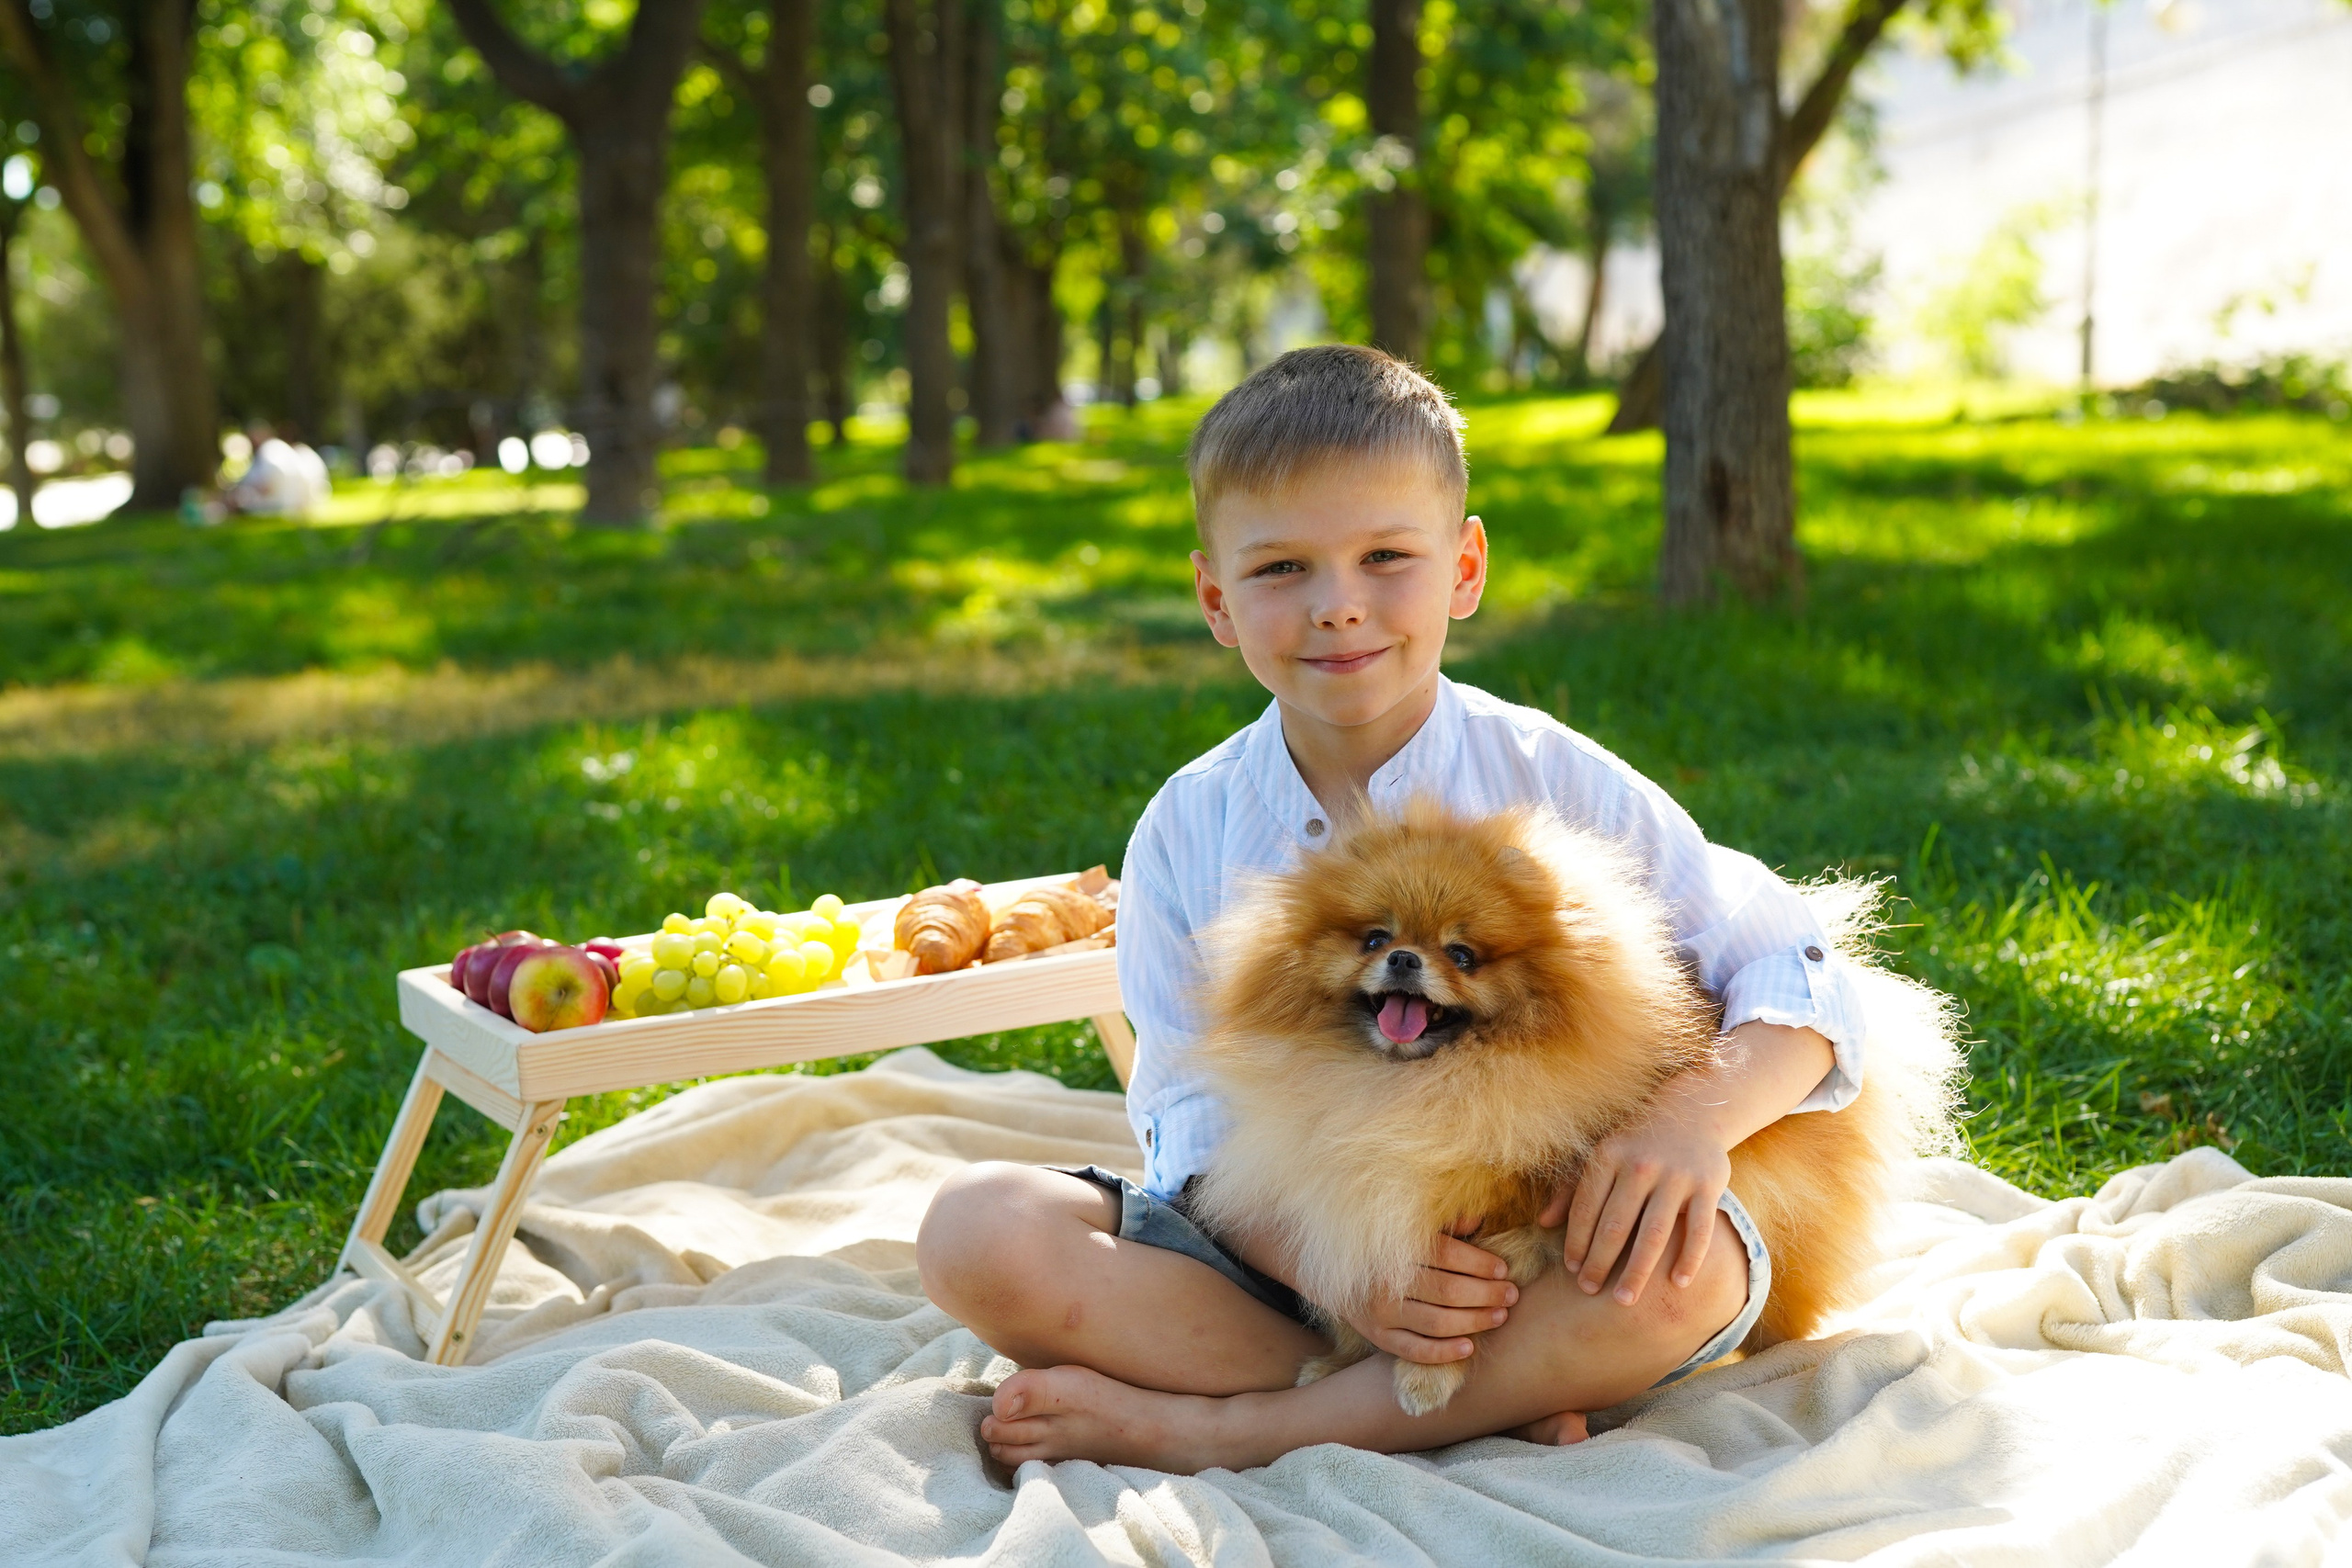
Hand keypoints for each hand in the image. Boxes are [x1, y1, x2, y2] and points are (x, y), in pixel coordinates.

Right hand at [1342, 1229, 1519, 1364]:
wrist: (1334, 1274)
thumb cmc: (1384, 1249)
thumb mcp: (1408, 1230)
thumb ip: (1443, 1225)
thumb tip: (1477, 1220)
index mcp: (1395, 1248)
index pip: (1447, 1256)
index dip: (1480, 1263)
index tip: (1503, 1269)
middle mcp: (1386, 1281)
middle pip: (1447, 1291)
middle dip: (1486, 1294)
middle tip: (1511, 1294)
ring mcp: (1380, 1312)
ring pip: (1436, 1323)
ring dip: (1474, 1321)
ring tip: (1499, 1316)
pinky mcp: (1377, 1336)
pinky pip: (1414, 1350)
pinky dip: (1444, 1352)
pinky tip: (1469, 1347)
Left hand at [1543, 1100, 1731, 1306]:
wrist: (1691, 1112)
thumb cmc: (1636, 1144)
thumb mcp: (1602, 1156)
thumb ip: (1571, 1189)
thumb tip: (1542, 1223)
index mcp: (1609, 1157)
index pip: (1586, 1208)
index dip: (1576, 1242)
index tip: (1572, 1270)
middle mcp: (1640, 1165)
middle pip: (1616, 1226)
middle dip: (1600, 1263)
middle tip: (1589, 1291)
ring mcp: (1676, 1176)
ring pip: (1654, 1234)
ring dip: (1638, 1271)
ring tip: (1624, 1299)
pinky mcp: (1707, 1186)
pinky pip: (1699, 1230)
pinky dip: (1689, 1259)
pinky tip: (1678, 1283)